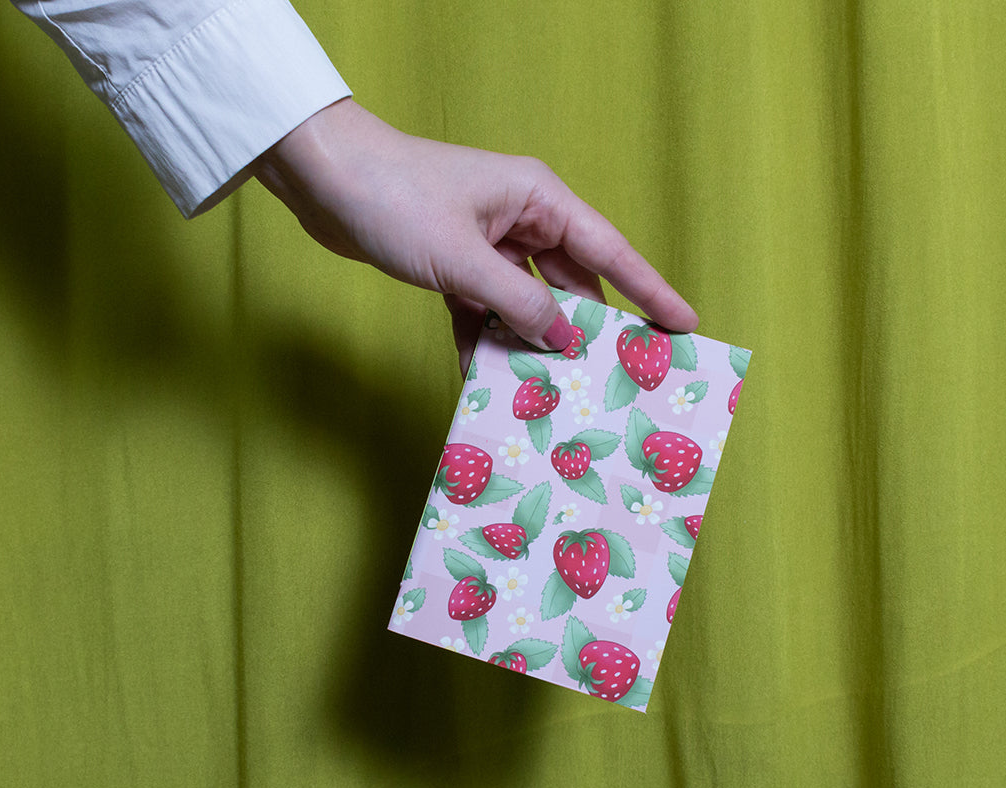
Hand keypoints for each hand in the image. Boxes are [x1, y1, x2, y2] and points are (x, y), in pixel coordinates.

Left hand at [253, 98, 697, 373]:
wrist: (320, 179)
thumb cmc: (393, 198)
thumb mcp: (463, 259)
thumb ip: (520, 303)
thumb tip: (567, 339)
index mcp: (538, 199)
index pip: (610, 251)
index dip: (651, 291)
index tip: (685, 325)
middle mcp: (521, 218)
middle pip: (572, 284)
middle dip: (588, 331)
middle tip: (615, 379)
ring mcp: (487, 242)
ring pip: (526, 303)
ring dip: (530, 343)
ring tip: (551, 392)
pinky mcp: (453, 263)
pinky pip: (483, 310)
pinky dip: (483, 340)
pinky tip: (483, 377)